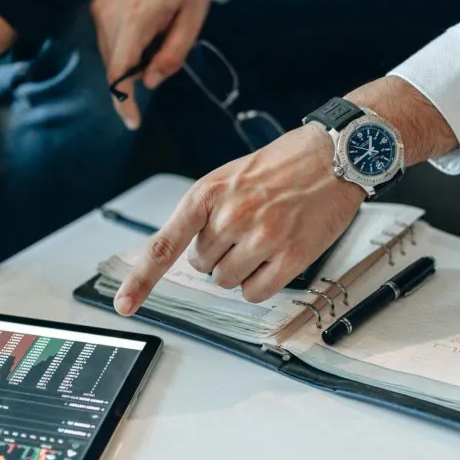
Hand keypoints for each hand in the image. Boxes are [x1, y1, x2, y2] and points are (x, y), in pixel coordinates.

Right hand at [92, 0, 211, 128]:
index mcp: (136, 20)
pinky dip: (126, 47)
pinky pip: (108, 40)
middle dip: (136, 76)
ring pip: (110, 56)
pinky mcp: (98, 6)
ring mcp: (100, 9)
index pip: (119, 73)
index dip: (123, 102)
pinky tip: (147, 29)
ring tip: (157, 34)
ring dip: (131, 61)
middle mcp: (110, 15)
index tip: (132, 122)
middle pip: (114, 67)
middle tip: (162, 54)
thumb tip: (150, 83)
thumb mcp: (192, 19)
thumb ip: (172, 55)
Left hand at [115, 125, 364, 312]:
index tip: (124, 305)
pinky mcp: (292, 255)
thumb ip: (204, 213)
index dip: (141, 280)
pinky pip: (256, 292)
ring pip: (227, 282)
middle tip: (246, 227)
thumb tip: (187, 252)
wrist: (334, 155)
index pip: (165, 245)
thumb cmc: (281, 166)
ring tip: (264, 237)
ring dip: (241, 269)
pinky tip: (276, 257)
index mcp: (208, 193)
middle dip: (219, 254)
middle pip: (202, 267)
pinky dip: (261, 283)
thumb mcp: (229, 177)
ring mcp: (262, 236)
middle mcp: (231, 215)